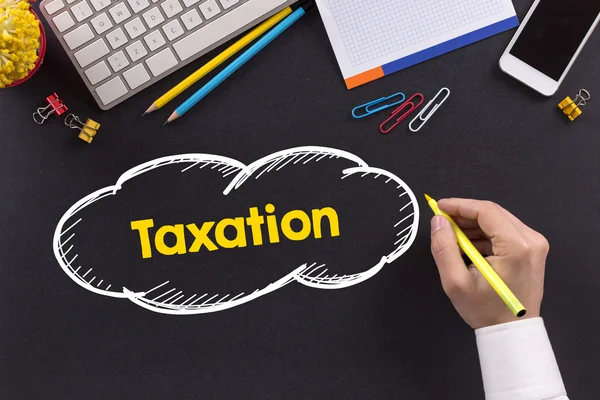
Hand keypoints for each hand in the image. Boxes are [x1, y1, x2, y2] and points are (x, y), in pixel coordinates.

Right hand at [429, 198, 548, 328]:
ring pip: (498, 220)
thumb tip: (438, 221)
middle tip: (442, 222)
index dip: (459, 205)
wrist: (512, 331)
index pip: (486, 211)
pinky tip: (469, 246)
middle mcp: (531, 240)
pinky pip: (505, 231)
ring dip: (474, 225)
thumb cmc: (486, 311)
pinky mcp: (532, 250)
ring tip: (453, 238)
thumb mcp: (456, 282)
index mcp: (516, 246)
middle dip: (464, 214)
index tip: (438, 206)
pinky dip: (485, 234)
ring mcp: (535, 245)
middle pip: (493, 213)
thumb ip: (444, 247)